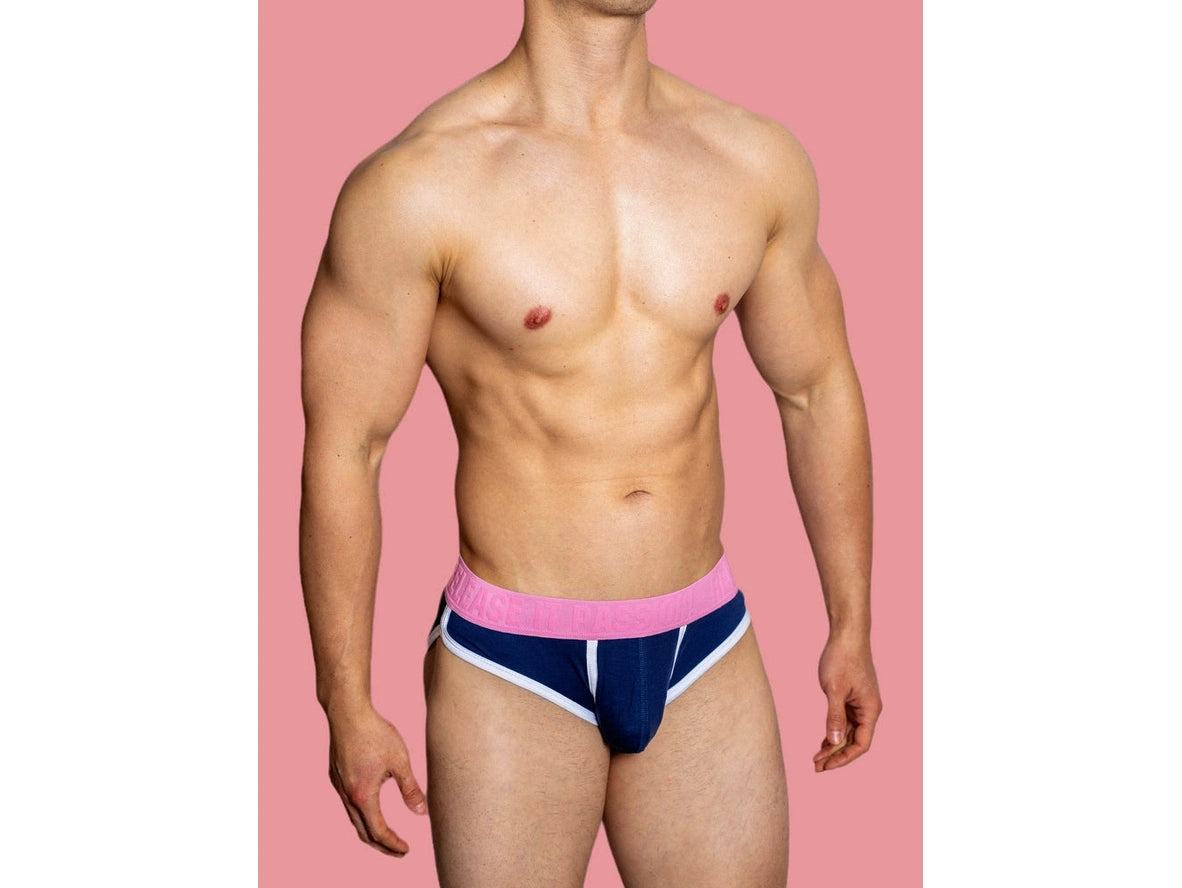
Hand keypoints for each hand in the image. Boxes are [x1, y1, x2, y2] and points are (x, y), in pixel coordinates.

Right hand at [326, 703, 427, 855]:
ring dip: (370, 831)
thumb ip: (410, 789)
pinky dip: (361, 815)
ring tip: (386, 835)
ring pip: (354, 819)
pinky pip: (348, 804)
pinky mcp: (336, 776)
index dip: (393, 844)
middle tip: (399, 850)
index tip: (406, 849)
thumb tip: (422, 812)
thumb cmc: (375, 733)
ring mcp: (338, 786)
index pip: (378, 832)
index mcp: (363, 796)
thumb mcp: (400, 761)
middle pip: (363, 832)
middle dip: (381, 845)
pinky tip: (371, 807)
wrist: (347, 712)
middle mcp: (347, 795)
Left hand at [813, 632, 881, 771]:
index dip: (843, 758)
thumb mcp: (834, 689)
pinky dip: (835, 732)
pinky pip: (846, 721)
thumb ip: (834, 716)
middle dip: (836, 755)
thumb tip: (834, 741)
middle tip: (816, 766)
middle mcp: (869, 709)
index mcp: (870, 710)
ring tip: (817, 758)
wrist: (847, 635)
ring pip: (849, 732)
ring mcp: (861, 703)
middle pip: (855, 741)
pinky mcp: (853, 697)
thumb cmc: (842, 659)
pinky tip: (823, 741)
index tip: (826, 766)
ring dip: (834, 745)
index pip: (861, 744)